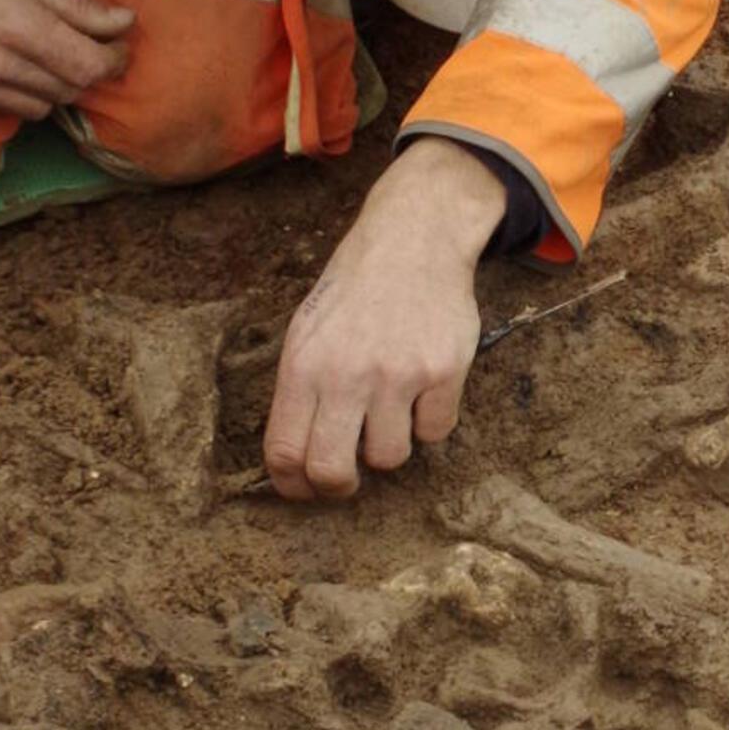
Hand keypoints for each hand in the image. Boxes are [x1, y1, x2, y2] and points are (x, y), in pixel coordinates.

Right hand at [0, 0, 134, 118]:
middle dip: (88, 72)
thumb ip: (76, 4)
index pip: (89, 67)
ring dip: (55, 86)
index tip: (118, 48)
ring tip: (47, 57)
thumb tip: (124, 23)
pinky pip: (5, 111)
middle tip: (88, 49)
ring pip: (40, 107)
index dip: (114, 61)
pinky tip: (11, 67)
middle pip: (69, 90)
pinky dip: (19, 94)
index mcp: (18, 25)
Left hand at [264, 139, 507, 499]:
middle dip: (338, 487)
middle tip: (347, 478)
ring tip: (390, 412)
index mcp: (303, 366)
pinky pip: (435, 433)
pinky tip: (423, 390)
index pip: (285, 453)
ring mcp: (398, 375)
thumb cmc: (354, 290)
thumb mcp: (307, 331)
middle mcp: (346, 374)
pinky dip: (429, 421)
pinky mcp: (444, 372)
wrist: (413, 240)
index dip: (293, 485)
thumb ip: (300, 390)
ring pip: (389, 458)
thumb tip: (296, 458)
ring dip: (389, 445)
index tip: (305, 489)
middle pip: (332, 471)